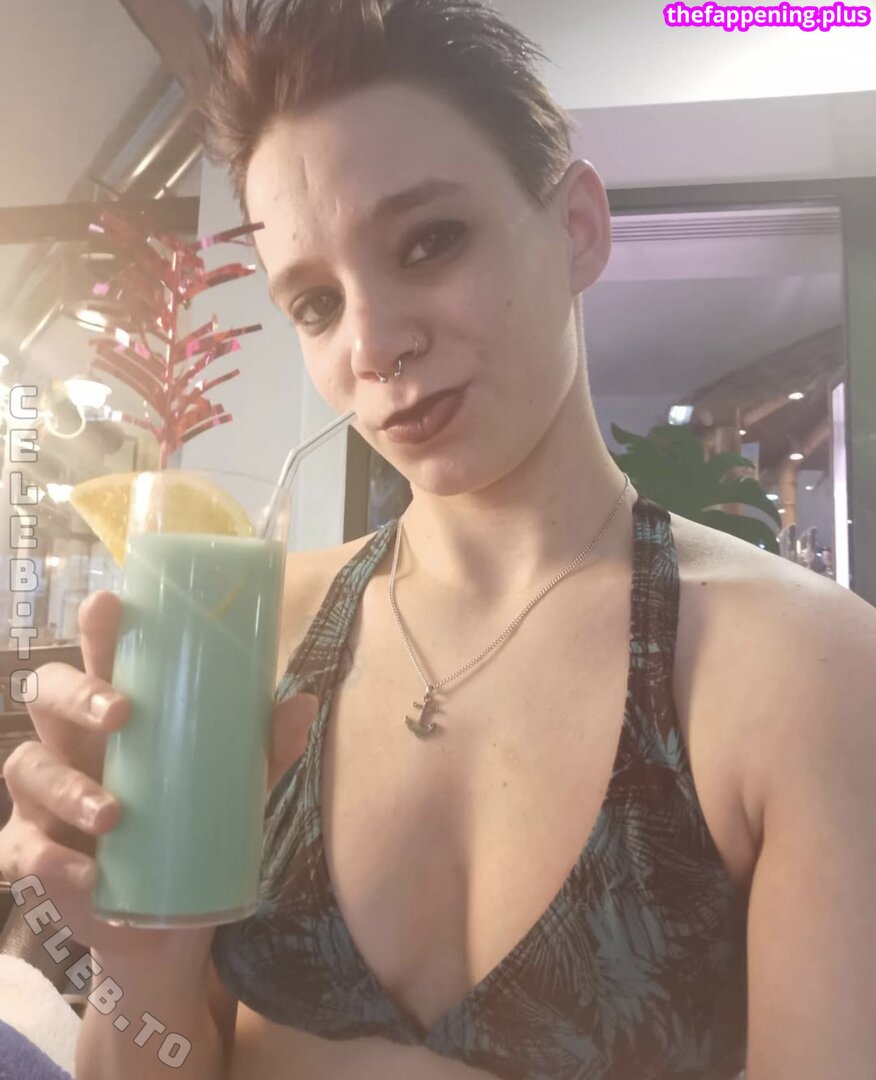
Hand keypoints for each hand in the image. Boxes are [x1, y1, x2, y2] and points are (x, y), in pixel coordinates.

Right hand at [0, 590, 317, 957]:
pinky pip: (22, 849)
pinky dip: (48, 858)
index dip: (97, 626)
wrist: (170, 919)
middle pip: (46, 693)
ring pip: (29, 767)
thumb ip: (266, 746)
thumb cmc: (196, 824)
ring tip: (114, 813)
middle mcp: (74, 743)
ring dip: (67, 786)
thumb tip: (303, 701)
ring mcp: (45, 797)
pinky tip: (84, 871)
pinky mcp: (35, 851)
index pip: (99, 655)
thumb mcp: (237, 784)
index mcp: (117, 713)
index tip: (110, 603)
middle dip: (75, 694)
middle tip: (120, 712)